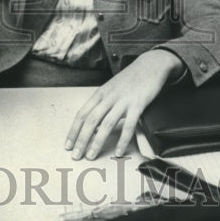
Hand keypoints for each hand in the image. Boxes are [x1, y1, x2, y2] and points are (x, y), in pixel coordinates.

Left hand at [65, 49, 182, 160]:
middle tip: (76, 155)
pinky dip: (122, 140)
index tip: (68, 144)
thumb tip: (94, 124)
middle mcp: (109, 97)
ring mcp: (123, 100)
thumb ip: (103, 104)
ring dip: (97, 142)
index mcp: (100, 93)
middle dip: (81, 139)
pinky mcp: (138, 104)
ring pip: (106, 124)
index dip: (73, 130)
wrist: (150, 65)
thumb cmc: (131, 79)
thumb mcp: (112, 89)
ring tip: (91, 155)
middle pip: (90, 121)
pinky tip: (119, 151)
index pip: (82, 114)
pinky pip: (128, 125)